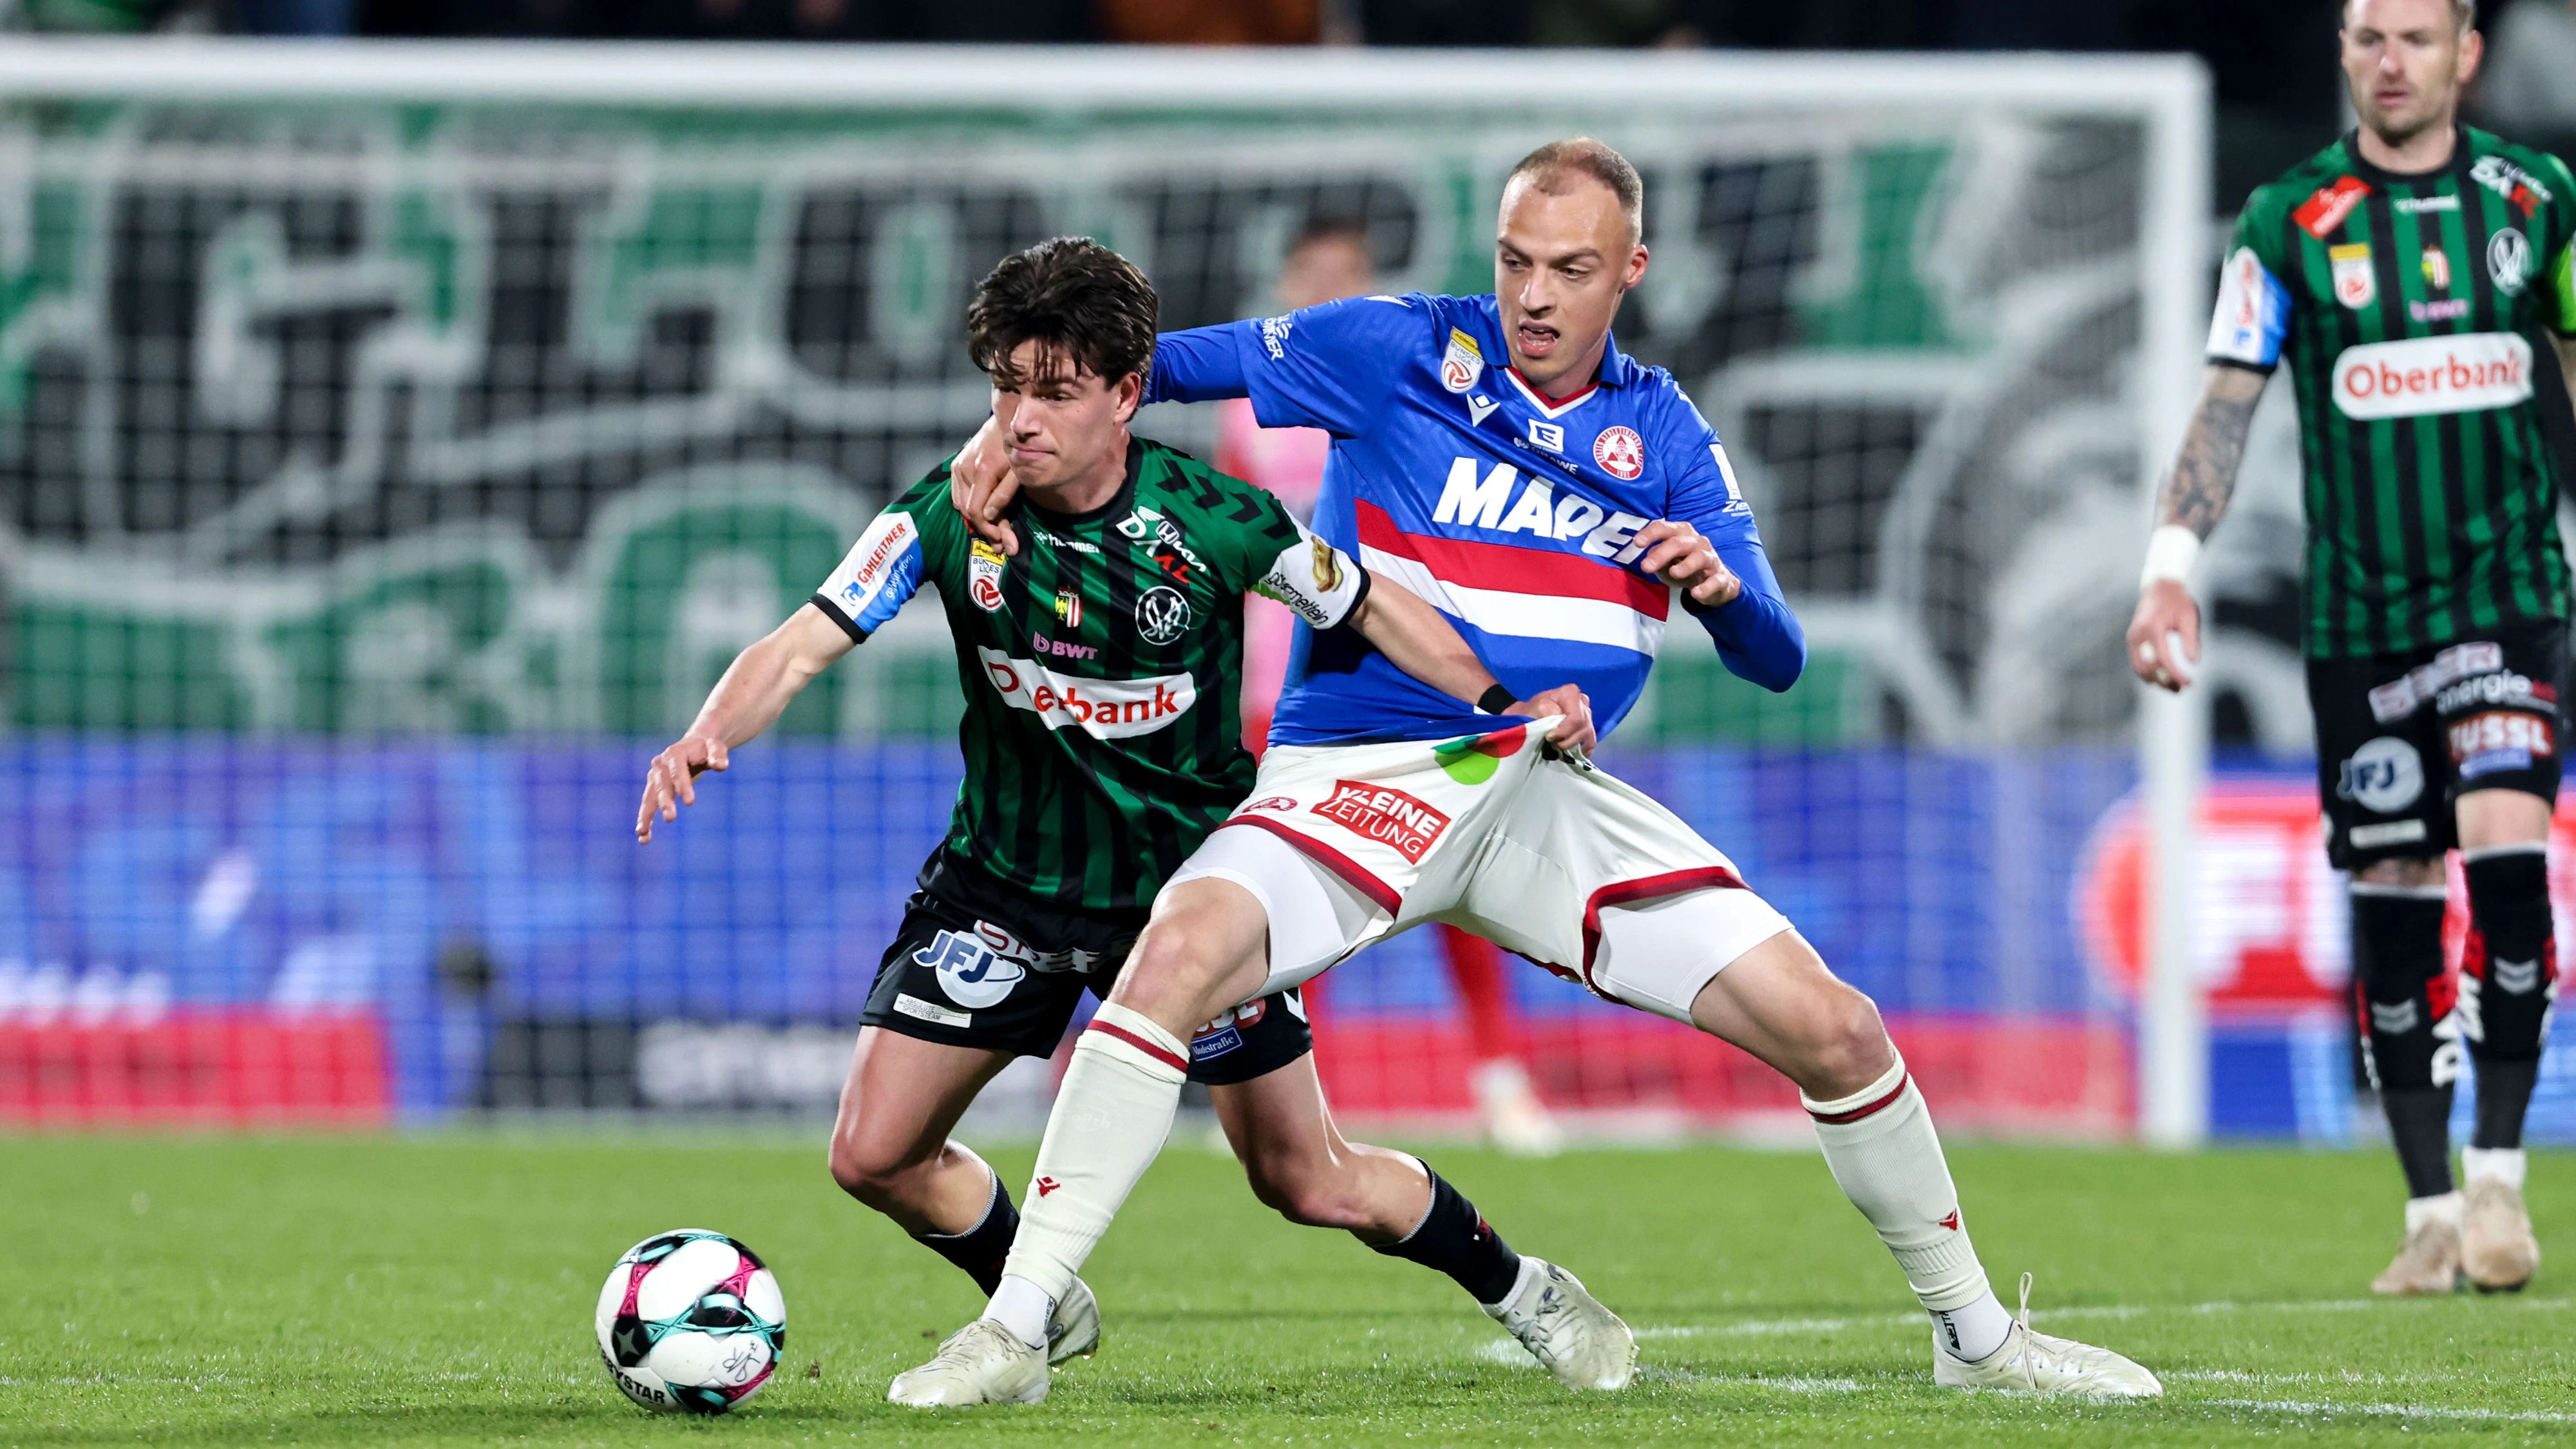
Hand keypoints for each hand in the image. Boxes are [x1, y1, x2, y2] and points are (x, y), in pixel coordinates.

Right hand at [636, 734, 729, 842]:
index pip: (677, 770)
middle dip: (665, 802)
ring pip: (649, 797)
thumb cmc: (706, 749)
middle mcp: (660, 764)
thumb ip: (717, 756)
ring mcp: (654, 776)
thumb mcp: (715, 747)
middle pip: (661, 785)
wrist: (694, 746)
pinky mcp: (653, 788)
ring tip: (642, 833)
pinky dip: (645, 820)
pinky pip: (648, 805)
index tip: (690, 802)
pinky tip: (643, 838)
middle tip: (671, 818)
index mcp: (675, 753)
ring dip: (646, 815)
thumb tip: (721, 765)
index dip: (683, 785)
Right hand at [948, 413, 1021, 556]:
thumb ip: (1005, 495)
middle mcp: (964, 468)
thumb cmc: (1020, 444)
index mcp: (981, 470)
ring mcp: (959, 466)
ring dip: (978, 520)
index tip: (1004, 542)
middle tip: (1004, 544)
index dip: (989, 530)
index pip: (976, 511)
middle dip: (986, 529)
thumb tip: (990, 517)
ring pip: (961, 504)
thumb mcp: (1019, 472)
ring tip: (997, 532)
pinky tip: (986, 514)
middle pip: (967, 510)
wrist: (1008, 419)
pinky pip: (959, 494)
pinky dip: (970, 507)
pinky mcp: (958, 464)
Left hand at [1511, 683, 1596, 755]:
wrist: (1531, 714)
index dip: (1565, 731)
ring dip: (1573, 745)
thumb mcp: (1535, 707)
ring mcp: (1587, 715)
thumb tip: (1557, 724)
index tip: (1550, 737)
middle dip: (1568, 740)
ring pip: (1588, 736)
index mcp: (1571, 693)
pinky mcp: (1588, 728)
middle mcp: (1582, 702)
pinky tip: (1571, 753)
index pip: (1576, 718)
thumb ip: (1547, 712)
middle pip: (1583, 727)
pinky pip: (1591, 742)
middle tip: (1552, 743)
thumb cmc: (1533, 709)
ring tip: (1559, 747)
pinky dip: (1582, 749)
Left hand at [1629, 519, 1740, 607]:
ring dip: (1686, 565)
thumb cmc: (1686, 566)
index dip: (1651, 533)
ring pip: (1700, 557)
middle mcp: (1697, 542)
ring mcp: (1711, 559)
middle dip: (1662, 554)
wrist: (1716, 583)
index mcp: (1682, 534)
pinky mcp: (1720, 578)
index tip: (1637, 542)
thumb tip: (1648, 559)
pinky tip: (1695, 593)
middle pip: (1679, 543)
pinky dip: (1706, 587)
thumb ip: (1656, 559)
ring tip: (1674, 573)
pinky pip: (1715, 581)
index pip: (1665, 528)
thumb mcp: (1667, 562)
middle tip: (1646, 567)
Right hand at [2125, 580, 2200, 690]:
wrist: (2159, 586)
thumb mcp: (2188, 618)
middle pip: (2147, 668)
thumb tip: (2193, 663)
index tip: (2189, 682)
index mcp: (2151, 628)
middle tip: (2182, 689)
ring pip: (2139, 668)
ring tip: (2174, 687)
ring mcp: (2132, 638)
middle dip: (2164, 681)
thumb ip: (2191, 640)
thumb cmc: (2177, 601)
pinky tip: (2165, 677)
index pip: (2162, 658)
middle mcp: (2137, 635)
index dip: (2175, 673)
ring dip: (2156, 680)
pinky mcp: (2133, 641)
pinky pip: (2138, 662)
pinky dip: (2150, 673)